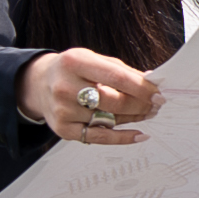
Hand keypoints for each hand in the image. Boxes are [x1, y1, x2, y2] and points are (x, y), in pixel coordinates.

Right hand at [22, 49, 159, 144]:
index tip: (159, 94)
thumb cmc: (74, 70)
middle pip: (114, 101)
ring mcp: (63, 110)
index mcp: (75, 62)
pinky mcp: (63, 129)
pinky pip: (99, 137)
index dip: (142, 88)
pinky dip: (122, 137)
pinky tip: (139, 134)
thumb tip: (152, 83)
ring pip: (109, 119)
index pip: (117, 77)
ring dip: (134, 118)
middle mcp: (65, 87)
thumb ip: (122, 71)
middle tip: (156, 105)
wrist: (39, 83)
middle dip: (140, 105)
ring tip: (146, 113)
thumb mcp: (94, 60)